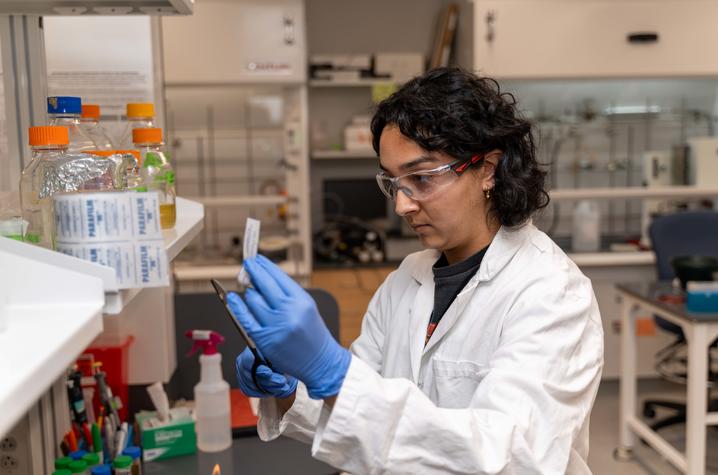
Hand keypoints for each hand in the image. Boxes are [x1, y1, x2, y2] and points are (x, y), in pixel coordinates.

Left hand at [227, 255, 350, 398]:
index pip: (278, 276)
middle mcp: (289, 311)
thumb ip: (287, 292)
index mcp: (301, 300)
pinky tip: (232, 298)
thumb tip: (264, 277)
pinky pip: (246, 319)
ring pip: (253, 299)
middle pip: (264, 284)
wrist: (320, 361)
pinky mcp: (264, 340)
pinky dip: (237, 306)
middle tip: (247, 264)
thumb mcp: (306, 306)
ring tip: (251, 290)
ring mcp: (276, 326)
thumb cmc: (313, 333)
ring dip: (249, 292)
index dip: (264, 265)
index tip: (256, 259)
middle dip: (253, 271)